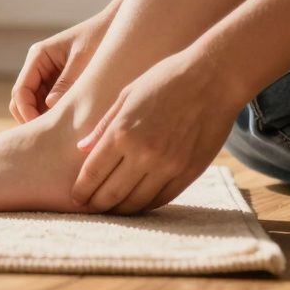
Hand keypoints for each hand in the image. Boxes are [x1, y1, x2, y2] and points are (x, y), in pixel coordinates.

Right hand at [9, 2, 118, 123]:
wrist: (117, 29)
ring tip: (64, 134)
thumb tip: (50, 107)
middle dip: (32, 120)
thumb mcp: (84, 61)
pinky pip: (50, 106)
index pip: (20, 91)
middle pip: (22, 102)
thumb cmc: (100, 38)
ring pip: (35, 107)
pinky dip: (56, 117)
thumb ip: (67, 83)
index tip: (44, 130)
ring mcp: (48, 77)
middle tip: (53, 137)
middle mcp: (38, 67)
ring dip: (44, 120)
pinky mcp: (60, 85)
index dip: (27, 113)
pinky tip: (72, 126)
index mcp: (38, 56)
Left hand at [70, 46, 244, 213]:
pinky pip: (161, 199)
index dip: (81, 191)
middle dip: (95, 205)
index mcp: (123, 133)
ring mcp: (168, 166)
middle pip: (111, 194)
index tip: (75, 198)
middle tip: (87, 208)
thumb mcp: (127, 95)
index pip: (93, 173)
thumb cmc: (165, 80)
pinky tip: (136, 203)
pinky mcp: (189, 172)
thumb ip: (104, 125)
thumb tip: (81, 149)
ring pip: (136, 203)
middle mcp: (144, 154)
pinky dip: (145, 205)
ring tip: (110, 209)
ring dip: (119, 210)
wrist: (214, 79)